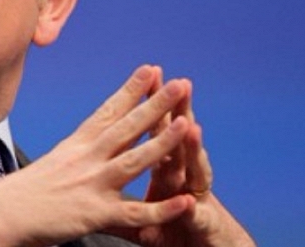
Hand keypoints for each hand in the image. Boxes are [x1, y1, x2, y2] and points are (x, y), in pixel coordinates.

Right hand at [0, 65, 196, 246]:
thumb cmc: (24, 191)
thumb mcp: (54, 162)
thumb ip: (79, 153)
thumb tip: (97, 141)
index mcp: (76, 144)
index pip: (109, 110)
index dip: (131, 89)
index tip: (151, 69)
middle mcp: (86, 158)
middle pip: (127, 126)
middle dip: (156, 104)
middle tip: (180, 83)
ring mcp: (92, 184)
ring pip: (134, 160)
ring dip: (162, 142)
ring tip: (187, 123)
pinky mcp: (95, 214)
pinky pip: (134, 212)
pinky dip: (160, 209)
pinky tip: (184, 202)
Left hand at [126, 73, 255, 246]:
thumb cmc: (177, 230)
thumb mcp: (144, 210)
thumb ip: (126, 193)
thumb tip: (101, 178)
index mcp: (168, 169)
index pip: (158, 130)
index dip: (152, 104)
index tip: (149, 74)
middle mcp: (186, 178)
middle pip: (180, 140)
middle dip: (178, 113)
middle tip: (178, 84)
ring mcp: (197, 199)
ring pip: (196, 170)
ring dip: (193, 150)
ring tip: (191, 128)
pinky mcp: (203, 226)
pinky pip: (197, 218)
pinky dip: (193, 211)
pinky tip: (190, 202)